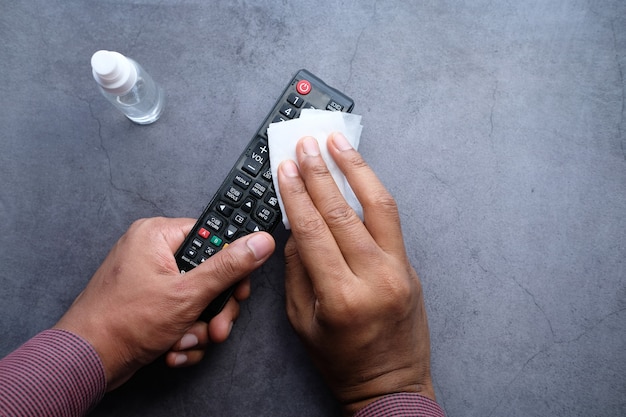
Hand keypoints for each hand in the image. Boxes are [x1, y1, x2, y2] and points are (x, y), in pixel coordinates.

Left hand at [54, 217, 274, 389]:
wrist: (86, 362)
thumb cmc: (124, 322)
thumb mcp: (187, 293)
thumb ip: (228, 267)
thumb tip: (259, 242)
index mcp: (158, 235)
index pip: (213, 236)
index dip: (231, 265)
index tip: (239, 289)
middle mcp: (153, 253)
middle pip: (208, 272)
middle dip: (215, 308)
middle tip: (217, 326)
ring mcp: (150, 279)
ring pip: (198, 298)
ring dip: (200, 326)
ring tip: (186, 341)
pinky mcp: (149, 303)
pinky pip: (182, 312)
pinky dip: (184, 333)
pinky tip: (174, 348)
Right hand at [277, 134, 433, 414]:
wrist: (391, 385)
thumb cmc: (341, 361)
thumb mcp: (301, 322)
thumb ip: (296, 270)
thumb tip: (296, 224)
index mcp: (341, 298)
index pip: (313, 232)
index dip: (296, 195)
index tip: (285, 167)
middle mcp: (375, 279)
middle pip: (342, 212)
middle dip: (320, 173)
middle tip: (306, 145)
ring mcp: (399, 270)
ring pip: (378, 206)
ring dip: (355, 169)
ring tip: (337, 144)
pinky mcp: (410, 267)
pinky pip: (390, 220)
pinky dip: (373, 192)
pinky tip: (359, 174)